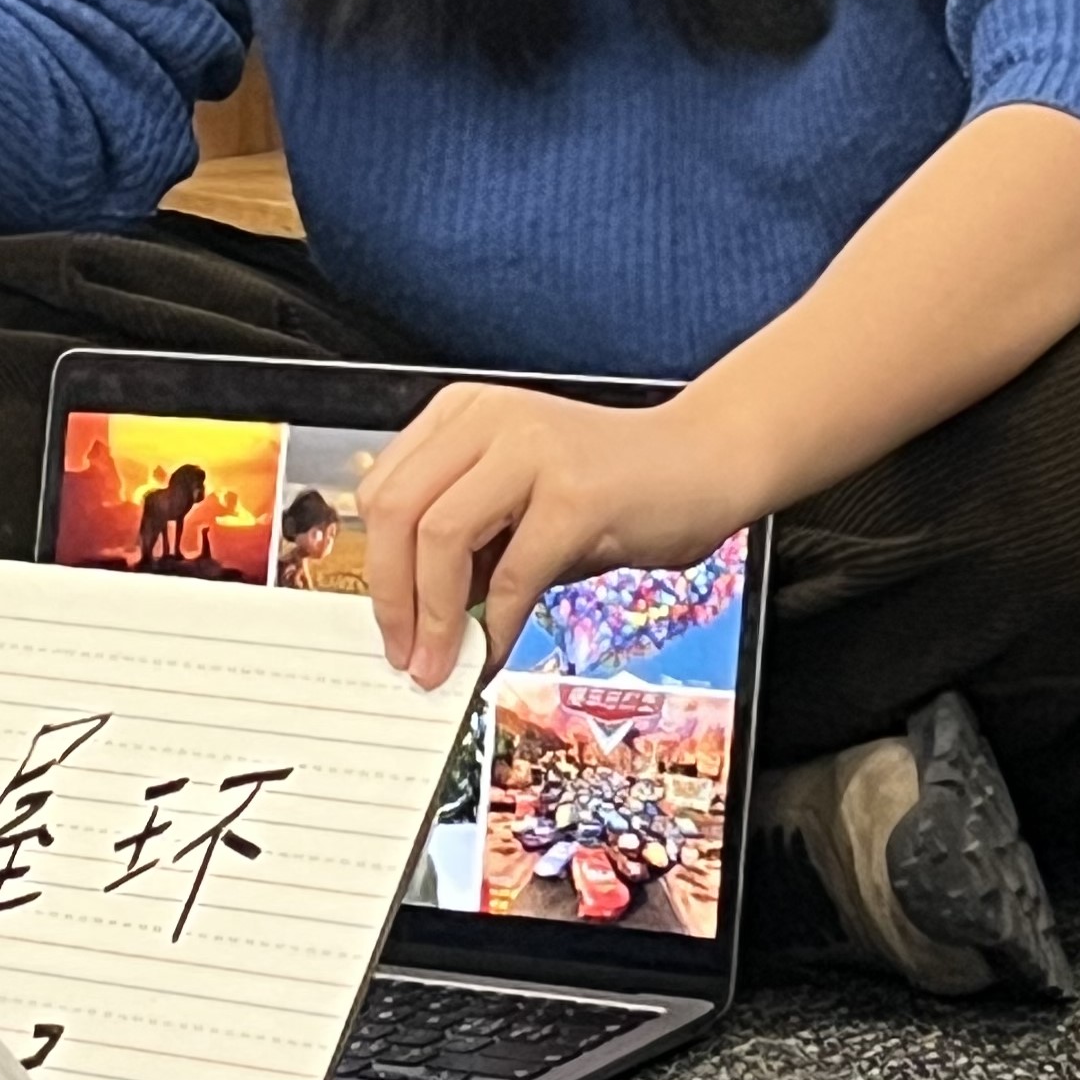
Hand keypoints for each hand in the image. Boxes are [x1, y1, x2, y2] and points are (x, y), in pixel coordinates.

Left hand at [357, 383, 748, 688]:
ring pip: (439, 535)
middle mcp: (489, 420)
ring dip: (434, 617)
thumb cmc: (612, 489)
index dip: (375, 567)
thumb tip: (414, 618)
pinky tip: (497, 648)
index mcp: (463, 414)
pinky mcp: (575, 492)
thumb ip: (465, 544)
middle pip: (397, 510)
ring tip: (442, 664)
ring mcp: (532, 450)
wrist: (703, 463)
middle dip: (392, 598)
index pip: (383, 490)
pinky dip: (496, 623)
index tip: (386, 624)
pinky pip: (512, 571)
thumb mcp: (517, 502)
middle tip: (404, 655)